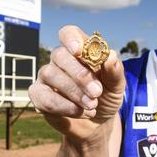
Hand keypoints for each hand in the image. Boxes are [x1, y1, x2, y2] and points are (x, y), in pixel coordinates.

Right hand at [29, 25, 124, 140]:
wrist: (98, 123)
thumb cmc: (106, 97)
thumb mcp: (117, 86)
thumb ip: (115, 71)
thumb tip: (111, 56)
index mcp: (79, 51)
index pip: (68, 33)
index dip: (71, 39)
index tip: (78, 50)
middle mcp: (60, 60)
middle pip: (59, 55)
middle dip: (79, 74)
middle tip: (97, 92)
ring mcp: (47, 77)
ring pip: (50, 74)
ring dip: (73, 91)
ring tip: (92, 105)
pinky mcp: (39, 96)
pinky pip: (43, 96)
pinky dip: (63, 106)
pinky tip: (80, 112)